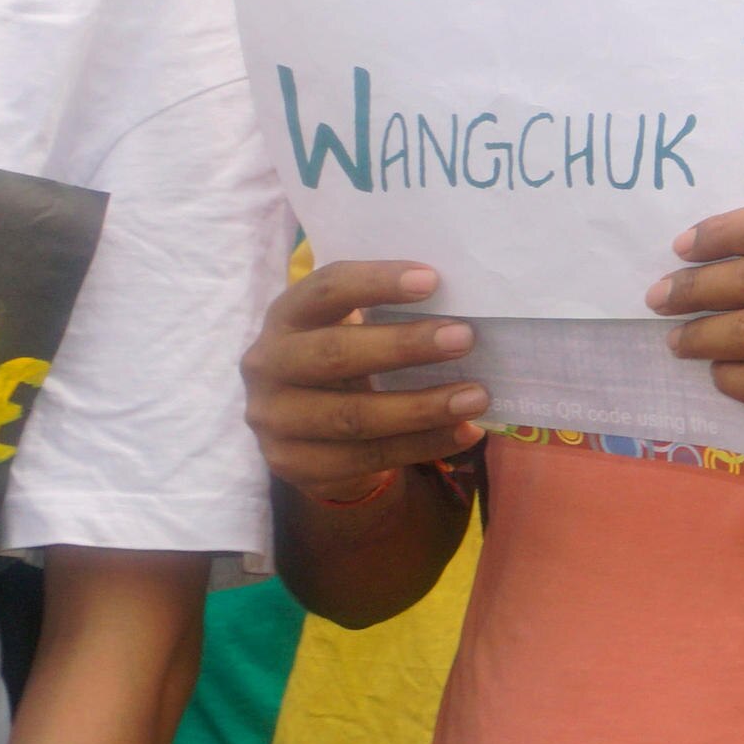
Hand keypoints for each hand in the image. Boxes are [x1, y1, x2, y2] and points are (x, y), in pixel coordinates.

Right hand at [245, 260, 482, 493]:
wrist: (312, 434)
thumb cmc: (348, 362)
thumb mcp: (354, 331)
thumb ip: (389, 314)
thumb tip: (467, 303)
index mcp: (286, 316)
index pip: (325, 290)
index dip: (375, 282)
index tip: (432, 280)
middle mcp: (267, 364)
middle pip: (334, 354)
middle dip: (403, 346)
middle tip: (464, 339)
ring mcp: (273, 418)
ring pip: (352, 417)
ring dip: (422, 408)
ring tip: (476, 397)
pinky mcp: (292, 464)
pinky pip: (365, 457)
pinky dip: (423, 445)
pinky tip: (464, 432)